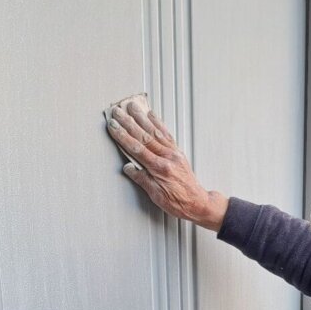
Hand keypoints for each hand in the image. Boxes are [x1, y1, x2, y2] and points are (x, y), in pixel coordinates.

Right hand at [107, 102, 228, 230]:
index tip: (113, 126)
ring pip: (155, 131)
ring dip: (142, 118)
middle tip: (117, 112)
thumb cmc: (178, 202)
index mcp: (160, 168)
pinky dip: (158, 123)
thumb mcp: (156, 196)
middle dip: (128, 123)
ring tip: (132, 107)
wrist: (197, 202)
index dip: (123, 136)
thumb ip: (142, 179)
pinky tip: (151, 116)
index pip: (137, 148)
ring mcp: (173, 153)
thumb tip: (128, 168)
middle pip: (144, 136)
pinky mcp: (177, 152)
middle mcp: (168, 157)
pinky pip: (166, 134)